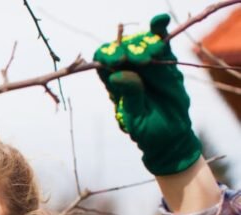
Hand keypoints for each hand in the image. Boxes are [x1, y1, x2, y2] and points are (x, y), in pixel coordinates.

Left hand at [93, 13, 200, 175]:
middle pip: (122, 48)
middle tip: (142, 60)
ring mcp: (147, 65)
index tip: (118, 60)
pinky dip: (159, 29)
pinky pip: (161, 42)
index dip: (107, 56)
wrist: (171, 136)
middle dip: (129, 49)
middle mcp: (127, 71)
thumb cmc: (147, 131)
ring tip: (154, 54)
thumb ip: (129, 96)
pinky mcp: (166, 62)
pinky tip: (160, 21)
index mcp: (113, 84)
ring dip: (145, 42)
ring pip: (140, 42)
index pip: (102, 62)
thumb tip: (117, 75)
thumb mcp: (135, 118)